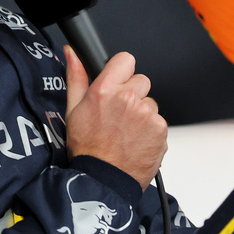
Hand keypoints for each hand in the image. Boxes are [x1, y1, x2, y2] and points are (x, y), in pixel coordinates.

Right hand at [64, 47, 167, 189]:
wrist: (104, 180)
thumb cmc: (87, 148)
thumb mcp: (73, 110)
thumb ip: (76, 76)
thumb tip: (72, 53)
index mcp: (106, 90)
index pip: (126, 59)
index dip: (121, 71)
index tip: (118, 82)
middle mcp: (129, 98)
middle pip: (141, 81)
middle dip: (132, 94)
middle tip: (118, 115)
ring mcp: (147, 113)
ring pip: (150, 103)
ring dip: (141, 113)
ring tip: (125, 131)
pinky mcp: (160, 128)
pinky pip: (158, 121)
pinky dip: (150, 130)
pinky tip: (135, 140)